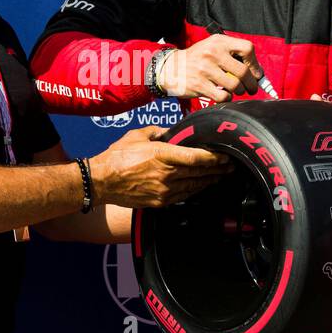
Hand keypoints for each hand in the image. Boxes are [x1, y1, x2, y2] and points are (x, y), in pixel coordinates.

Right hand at [89, 135, 232, 207]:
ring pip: (194, 185)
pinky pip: (184, 196)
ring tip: (221, 176)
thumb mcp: (137, 135)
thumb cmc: (116, 156)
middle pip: (200, 172)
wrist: (101, 181)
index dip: (214, 158)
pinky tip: (202, 186)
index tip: (225, 155)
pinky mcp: (160, 201)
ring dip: (210, 180)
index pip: (196, 157)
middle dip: (218, 169)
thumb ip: (157, 131)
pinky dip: (195, 190)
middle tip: (230, 165)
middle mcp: (166, 173)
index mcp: (161, 154)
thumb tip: (169, 132)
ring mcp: (164, 190)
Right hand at [157, 35, 263, 102]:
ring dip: (239, 91)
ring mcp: (205, 69)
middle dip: (251, 83)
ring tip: (236, 90)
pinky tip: (223, 95)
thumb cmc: (198, 59)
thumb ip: (233, 54)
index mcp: (219, 42)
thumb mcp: (213, 47)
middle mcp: (212, 53)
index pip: (247, 48)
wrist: (170, 67)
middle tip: (251, 88)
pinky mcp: (199, 84)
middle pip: (243, 71)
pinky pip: (223, 96)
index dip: (255, 63)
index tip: (255, 72)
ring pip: (235, 86)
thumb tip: (257, 72)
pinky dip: (227, 98)